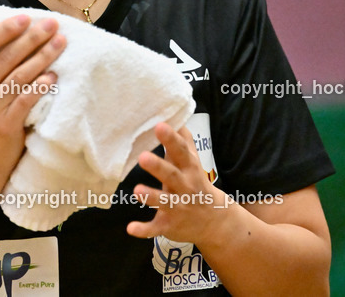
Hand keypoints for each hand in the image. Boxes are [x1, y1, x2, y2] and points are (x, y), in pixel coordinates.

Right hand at [0, 14, 62, 178]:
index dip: (5, 29)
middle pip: (6, 57)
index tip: (25, 17)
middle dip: (32, 38)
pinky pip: (26, 100)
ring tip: (60, 43)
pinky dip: (41, 86)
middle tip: (52, 24)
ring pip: (19, 76)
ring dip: (43, 57)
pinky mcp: (4, 125)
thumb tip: (21, 32)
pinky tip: (54, 76)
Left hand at [126, 123, 225, 243]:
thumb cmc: (196, 182)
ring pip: (164, 202)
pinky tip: (130, 228)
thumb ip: (184, 140)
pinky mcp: (169, 225)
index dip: (171, 139)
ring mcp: (178, 208)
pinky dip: (144, 230)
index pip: (181, 152)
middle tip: (142, 157)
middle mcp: (185, 188)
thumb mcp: (193, 162)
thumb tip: (176, 114)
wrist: (215, 221)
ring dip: (151, 197)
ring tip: (136, 191)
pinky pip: (156, 228)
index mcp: (190, 169)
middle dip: (158, 167)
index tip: (159, 126)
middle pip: (172, 175)